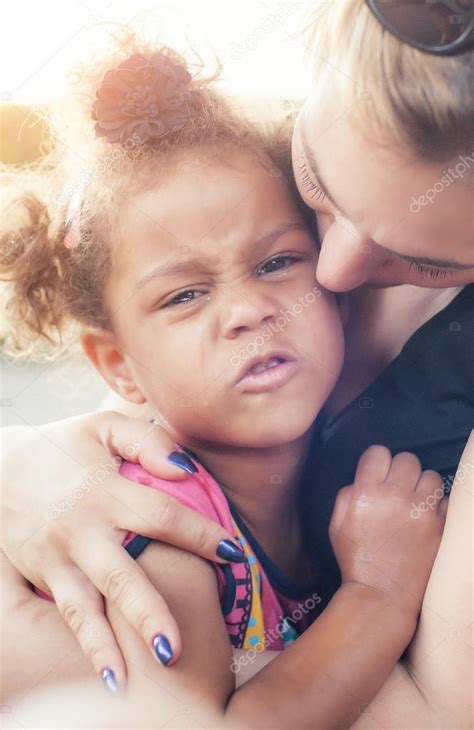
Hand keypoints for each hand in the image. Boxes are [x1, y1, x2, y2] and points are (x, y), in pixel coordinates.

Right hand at [1, 411, 241, 689]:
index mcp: (104, 491)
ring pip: (84, 607)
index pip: (161, 516)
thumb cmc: (64, 445)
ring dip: (107, 645)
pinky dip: (84, 643)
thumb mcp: (103, 427)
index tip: (234, 553)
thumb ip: (147, 441)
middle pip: (119, 575)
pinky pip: (64, 613)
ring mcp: (57, 556)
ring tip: (129, 679)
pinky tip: (107, 675)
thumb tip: (188, 469)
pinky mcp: (40, 573)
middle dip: (148, 612)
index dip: (199, 534)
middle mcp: (81, 529)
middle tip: (177, 649)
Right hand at [329, 445, 446, 624]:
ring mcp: (420, 511)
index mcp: (365, 493)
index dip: (377, 461)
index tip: (379, 472)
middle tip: (398, 488)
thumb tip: (361, 480)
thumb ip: (346, 495)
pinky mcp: (440, 526)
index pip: (378, 452)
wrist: (382, 594)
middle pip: (407, 459)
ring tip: (415, 502)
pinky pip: (445, 500)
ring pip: (431, 475)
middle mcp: (394, 496)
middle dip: (401, 471)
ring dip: (422, 486)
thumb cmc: (357, 560)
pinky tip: (425, 519)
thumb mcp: (336, 524)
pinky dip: (437, 507)